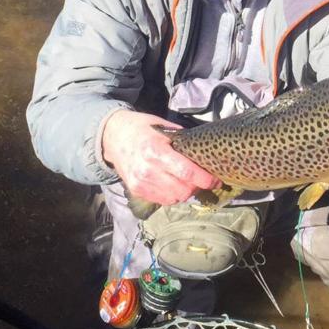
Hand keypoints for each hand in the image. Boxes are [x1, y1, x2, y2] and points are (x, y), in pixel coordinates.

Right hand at [101, 109, 218, 204]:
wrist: (112, 136)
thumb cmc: (141, 128)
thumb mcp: (162, 127)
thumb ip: (182, 139)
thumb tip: (204, 150)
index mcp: (156, 151)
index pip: (187, 172)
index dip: (205, 180)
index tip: (216, 181)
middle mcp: (148, 170)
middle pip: (182, 190)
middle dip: (197, 187)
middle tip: (202, 180)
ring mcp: (140, 183)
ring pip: (174, 198)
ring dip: (185, 193)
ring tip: (188, 183)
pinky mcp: (136, 190)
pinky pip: (162, 201)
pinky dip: (172, 196)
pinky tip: (174, 185)